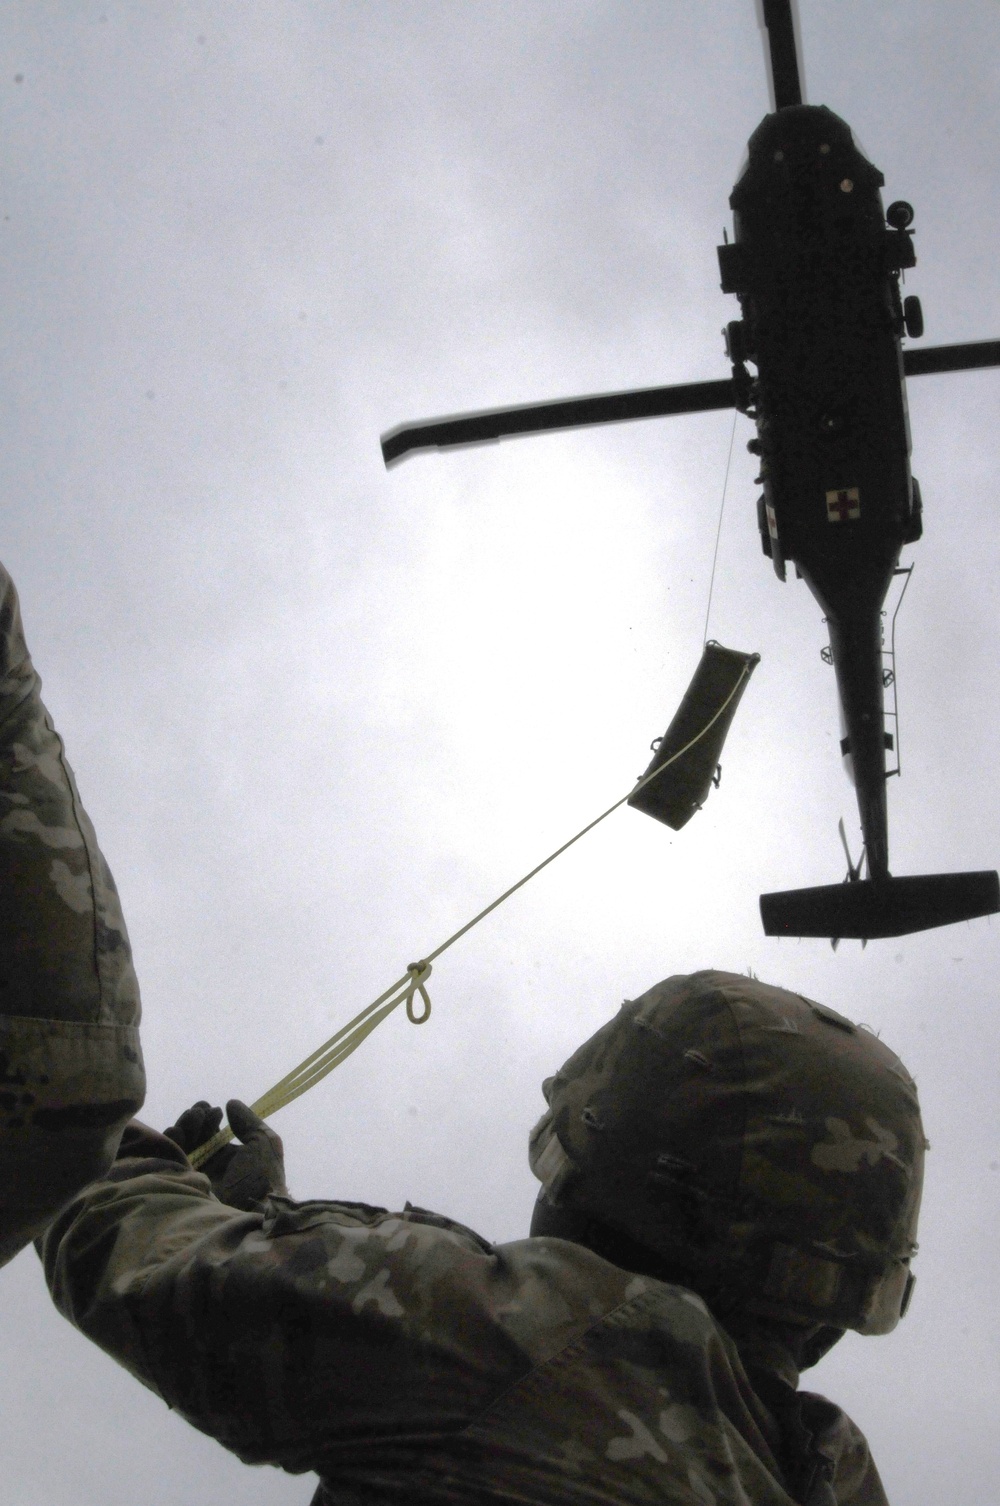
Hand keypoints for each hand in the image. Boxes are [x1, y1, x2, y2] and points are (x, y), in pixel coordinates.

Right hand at [164, 1099, 286, 1209]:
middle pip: (195, 1137)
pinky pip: (170, 1161)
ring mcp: (195, 1175)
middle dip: (195, 1120)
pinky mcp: (182, 1184)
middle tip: (198, 1112)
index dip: (210, 1118)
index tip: (211, 1109)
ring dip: (184, 1128)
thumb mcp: (263, 1143)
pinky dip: (170, 1143)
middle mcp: (211, 1165)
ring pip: (182, 1146)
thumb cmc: (262, 1177)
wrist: (251, 1211)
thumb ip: (248, 1121)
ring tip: (191, 1118)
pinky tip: (176, 1132)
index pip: (213, 1133)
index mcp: (230, 1156)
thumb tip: (230, 1103)